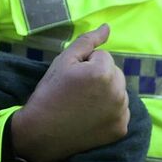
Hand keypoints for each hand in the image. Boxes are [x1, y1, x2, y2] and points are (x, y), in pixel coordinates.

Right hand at [10, 24, 128, 161]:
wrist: (41, 133)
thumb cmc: (49, 93)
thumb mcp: (63, 61)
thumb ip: (87, 41)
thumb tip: (107, 27)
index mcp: (103, 72)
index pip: (103, 56)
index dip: (85, 65)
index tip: (72, 80)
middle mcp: (118, 92)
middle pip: (115, 73)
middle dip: (100, 77)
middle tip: (77, 92)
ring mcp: (121, 113)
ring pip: (118, 91)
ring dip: (106, 93)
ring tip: (83, 104)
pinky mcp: (121, 129)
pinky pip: (121, 111)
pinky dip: (110, 112)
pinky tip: (91, 117)